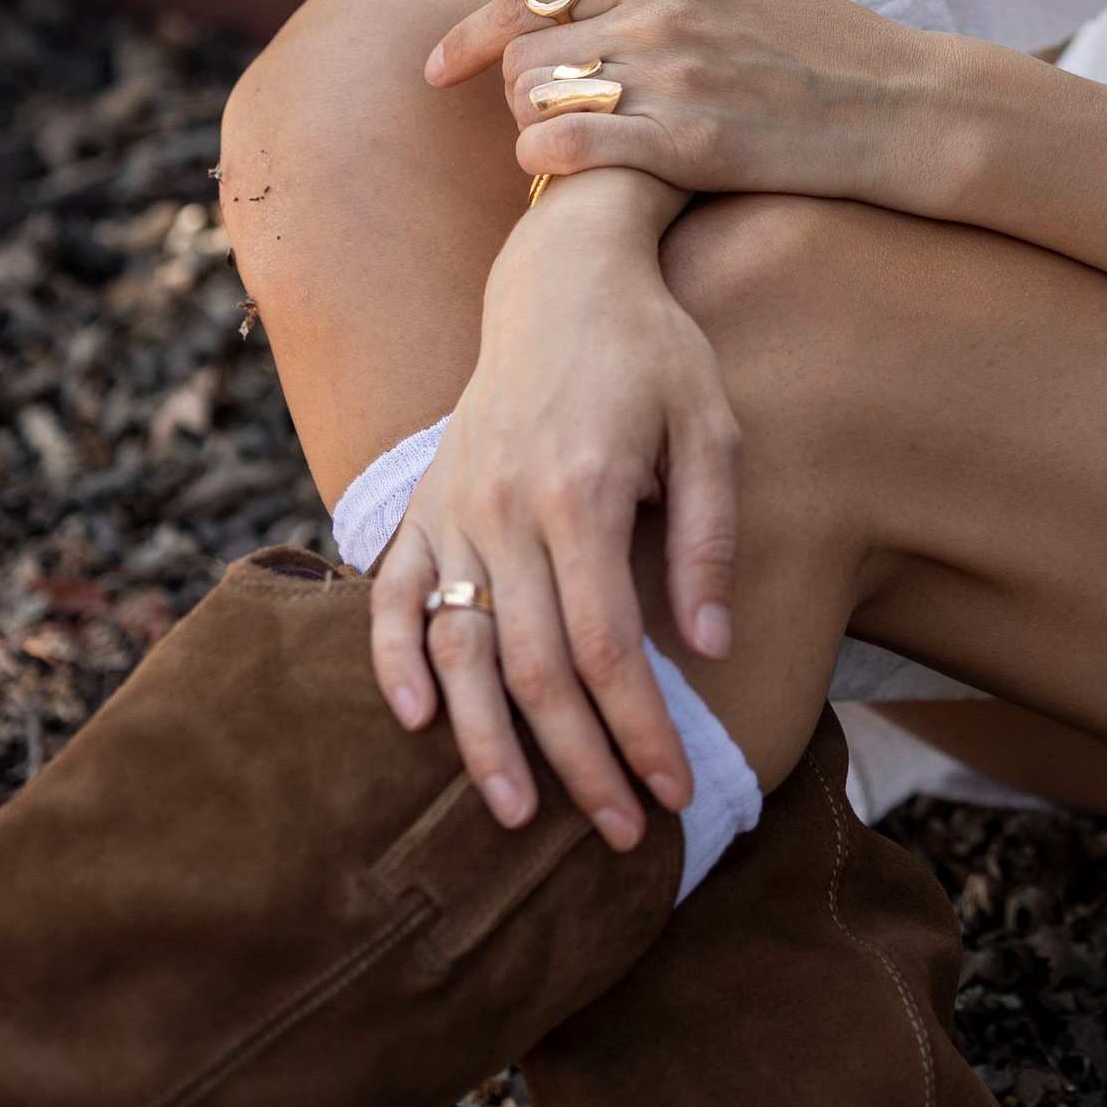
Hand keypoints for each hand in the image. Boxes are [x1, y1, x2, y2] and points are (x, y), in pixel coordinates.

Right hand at [369, 173, 737, 842]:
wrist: (563, 271)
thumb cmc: (654, 349)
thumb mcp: (711, 425)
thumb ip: (709, 538)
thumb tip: (715, 648)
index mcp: (581, 493)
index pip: (607, 649)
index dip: (640, 730)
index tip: (678, 790)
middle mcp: (505, 508)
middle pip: (533, 670)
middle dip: (581, 764)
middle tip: (627, 835)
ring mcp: (455, 505)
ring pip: (457, 649)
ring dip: (485, 743)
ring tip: (520, 819)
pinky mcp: (425, 499)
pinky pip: (390, 593)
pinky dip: (392, 661)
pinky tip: (415, 721)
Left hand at [427, 0, 967, 215]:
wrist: (906, 103)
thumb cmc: (826, 55)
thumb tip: (591, 10)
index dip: (472, 33)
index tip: (438, 69)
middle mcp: (659, 11)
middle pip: (525, 51)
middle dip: (519, 94)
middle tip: (546, 130)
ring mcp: (672, 74)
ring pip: (538, 101)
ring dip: (535, 132)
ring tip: (567, 158)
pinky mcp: (688, 141)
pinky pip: (566, 151)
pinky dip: (543, 166)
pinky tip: (557, 181)